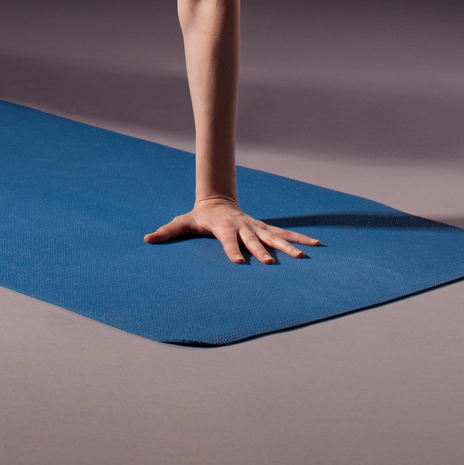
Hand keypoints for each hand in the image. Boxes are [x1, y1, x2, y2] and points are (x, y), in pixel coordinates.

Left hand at [144, 196, 320, 264]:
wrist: (216, 200)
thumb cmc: (199, 216)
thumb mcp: (182, 222)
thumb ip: (167, 231)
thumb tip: (147, 239)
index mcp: (223, 227)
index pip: (228, 241)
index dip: (232, 251)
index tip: (240, 264)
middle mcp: (242, 226)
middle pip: (254, 240)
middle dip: (263, 251)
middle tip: (272, 264)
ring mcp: (255, 226)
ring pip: (274, 236)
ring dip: (289, 246)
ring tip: (305, 256)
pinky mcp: (263, 228)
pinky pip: (283, 233)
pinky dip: (299, 238)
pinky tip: (316, 245)